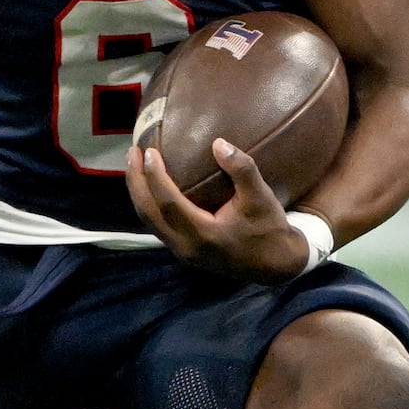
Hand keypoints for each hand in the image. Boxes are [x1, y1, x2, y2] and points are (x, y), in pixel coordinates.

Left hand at [129, 138, 312, 278]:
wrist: (276, 265)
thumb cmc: (269, 228)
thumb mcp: (262, 197)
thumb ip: (242, 170)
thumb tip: (218, 143)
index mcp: (203, 234)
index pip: (168, 202)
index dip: (154, 177)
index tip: (149, 151)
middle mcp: (186, 246)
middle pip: (148, 213)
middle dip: (136, 182)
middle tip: (132, 152)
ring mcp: (183, 252)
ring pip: (150, 221)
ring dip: (139, 193)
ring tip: (136, 165)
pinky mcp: (184, 251)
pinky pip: (158, 225)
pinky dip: (150, 203)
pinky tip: (151, 185)